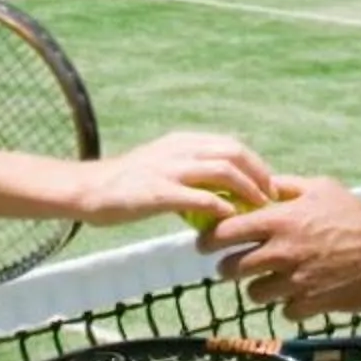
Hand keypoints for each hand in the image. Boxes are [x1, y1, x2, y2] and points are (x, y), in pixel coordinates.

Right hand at [73, 130, 274, 226]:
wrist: (89, 190)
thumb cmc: (127, 184)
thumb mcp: (163, 167)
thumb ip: (191, 173)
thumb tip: (221, 192)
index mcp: (182, 141)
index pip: (231, 145)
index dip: (255, 164)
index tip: (268, 184)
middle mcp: (179, 149)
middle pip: (234, 153)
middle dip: (259, 175)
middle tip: (271, 198)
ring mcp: (169, 170)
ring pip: (223, 171)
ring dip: (247, 190)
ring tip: (257, 209)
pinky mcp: (158, 192)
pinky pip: (199, 198)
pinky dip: (220, 207)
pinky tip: (230, 219)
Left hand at [203, 176, 360, 320]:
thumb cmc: (354, 214)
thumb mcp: (320, 188)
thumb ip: (287, 187)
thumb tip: (264, 185)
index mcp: (279, 221)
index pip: (226, 232)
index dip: (209, 239)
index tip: (203, 244)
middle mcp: (281, 252)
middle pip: (232, 268)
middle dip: (228, 268)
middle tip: (231, 267)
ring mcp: (294, 281)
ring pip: (255, 293)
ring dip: (259, 288)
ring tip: (269, 280)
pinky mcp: (310, 304)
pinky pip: (285, 310)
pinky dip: (289, 304)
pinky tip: (300, 293)